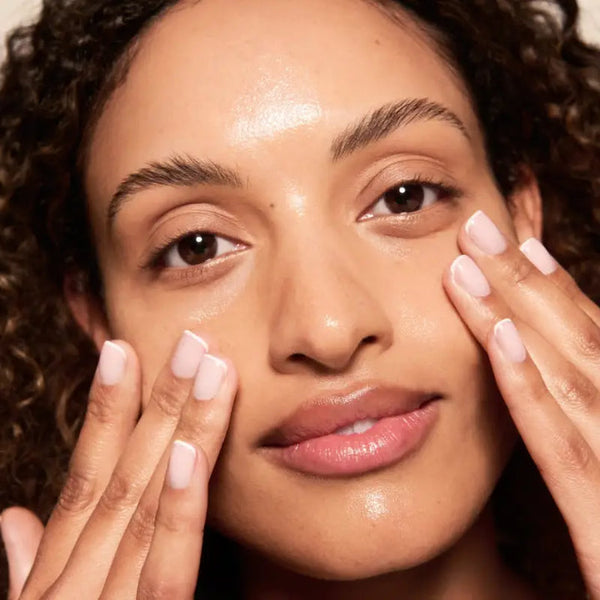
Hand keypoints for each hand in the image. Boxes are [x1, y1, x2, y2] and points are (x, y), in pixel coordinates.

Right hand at [2, 330, 236, 598]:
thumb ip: (32, 567)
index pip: (88, 474)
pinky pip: (165, 570)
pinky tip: (190, 455)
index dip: (105, 410)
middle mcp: (77, 577)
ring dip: (179, 427)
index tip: (123, 351)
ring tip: (208, 368)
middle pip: (125, 474)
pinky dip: (176, 511)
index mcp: (62, 569)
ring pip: (148, 503)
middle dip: (159, 401)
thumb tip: (12, 518)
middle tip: (193, 340)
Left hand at [443, 209, 599, 597]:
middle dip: (526, 283)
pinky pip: (566, 454)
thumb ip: (583, 442)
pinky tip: (497, 345)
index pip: (593, 351)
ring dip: (517, 316)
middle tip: (479, 227)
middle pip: (581, 347)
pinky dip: (532, 392)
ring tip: (470, 263)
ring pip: (571, 381)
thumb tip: (548, 378)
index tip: (520, 248)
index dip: (557, 294)